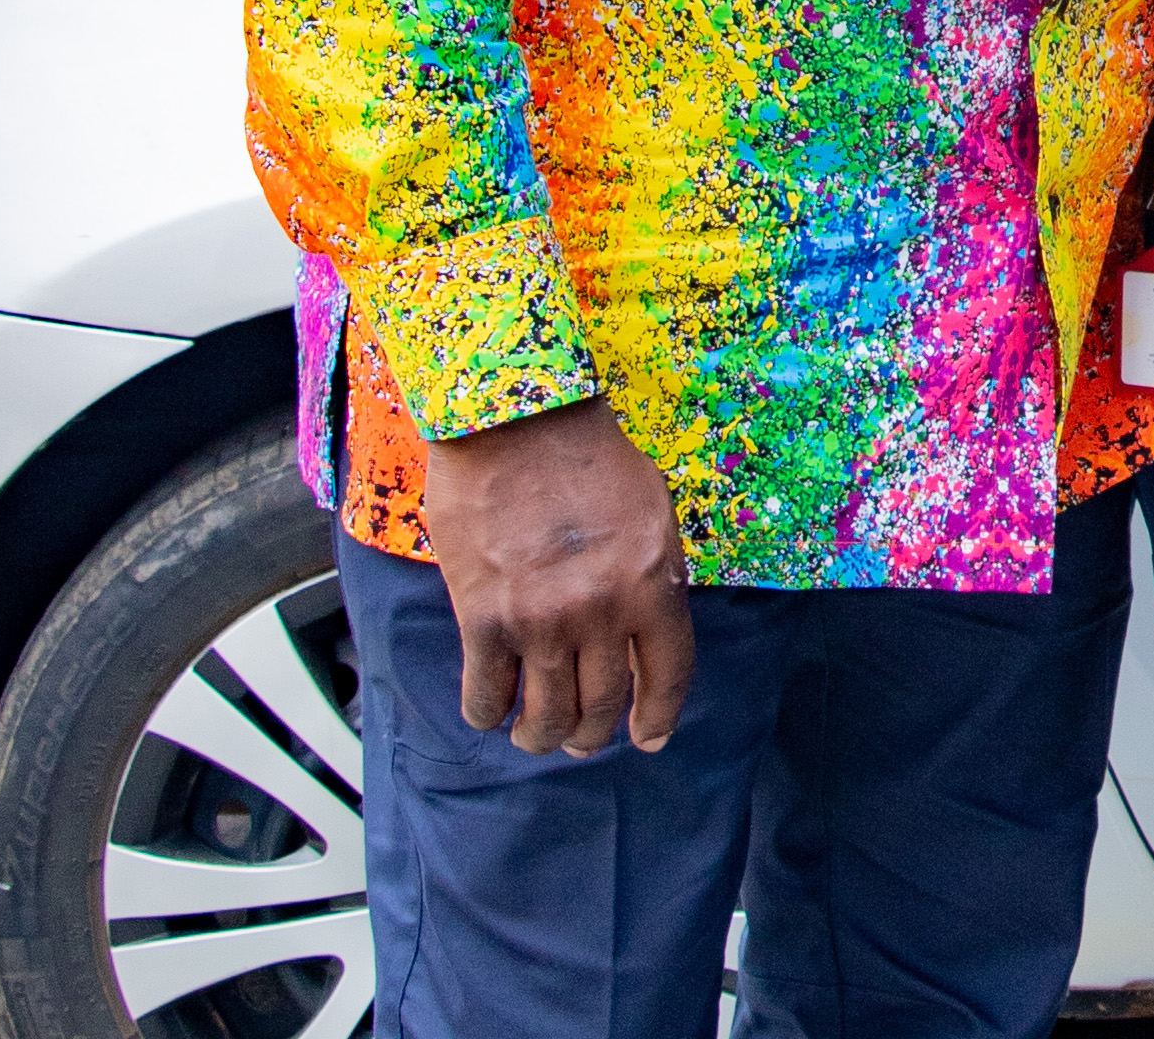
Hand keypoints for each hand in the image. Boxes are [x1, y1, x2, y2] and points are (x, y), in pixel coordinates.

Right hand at [421, 396, 695, 757]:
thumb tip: (649, 634)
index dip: (658, 717)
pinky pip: (485, 698)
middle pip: (602, 708)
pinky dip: (489, 713)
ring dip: (540, 736)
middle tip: (581, 737)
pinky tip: (492, 705)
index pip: (667, 676)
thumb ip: (653, 575)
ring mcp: (542, 620)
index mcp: (653, 580)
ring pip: (546, 718)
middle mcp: (602, 609)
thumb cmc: (587, 453)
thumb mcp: (651, 509)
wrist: (517, 416)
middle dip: (592, 735)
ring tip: (534, 731)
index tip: (647, 737)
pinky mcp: (485, 619)